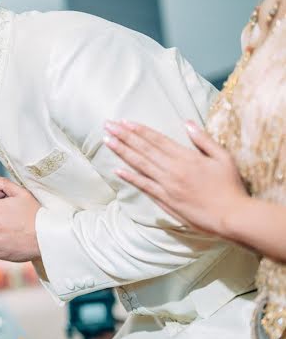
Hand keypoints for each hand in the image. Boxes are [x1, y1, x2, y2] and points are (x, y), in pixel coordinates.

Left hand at [104, 119, 247, 237]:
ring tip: (107, 141)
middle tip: (108, 125)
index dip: (139, 130)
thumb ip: (203, 140)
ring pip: (140, 165)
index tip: (124, 122)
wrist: (232, 216)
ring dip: (122, 152)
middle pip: (144, 149)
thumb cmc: (230, 187)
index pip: (157, 140)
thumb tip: (187, 123)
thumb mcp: (223, 158)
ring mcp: (167, 185)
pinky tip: (117, 170)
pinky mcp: (165, 200)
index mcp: (187, 157)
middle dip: (124, 136)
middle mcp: (173, 169)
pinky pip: (144, 186)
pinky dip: (130, 177)